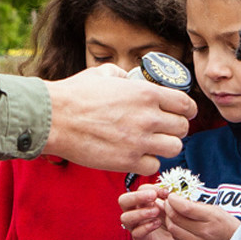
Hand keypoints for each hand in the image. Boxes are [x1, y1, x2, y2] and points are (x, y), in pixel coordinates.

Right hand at [43, 66, 195, 174]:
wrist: (54, 118)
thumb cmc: (75, 94)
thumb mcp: (103, 74)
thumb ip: (124, 76)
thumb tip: (130, 78)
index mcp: (146, 93)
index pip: (185, 104)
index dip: (186, 110)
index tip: (183, 114)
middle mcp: (148, 117)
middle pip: (183, 128)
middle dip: (175, 129)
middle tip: (163, 130)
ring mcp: (140, 140)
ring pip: (174, 148)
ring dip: (165, 147)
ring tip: (152, 144)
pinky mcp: (128, 161)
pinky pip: (154, 165)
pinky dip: (148, 161)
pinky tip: (137, 155)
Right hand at [118, 186, 179, 239]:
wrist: (176, 238)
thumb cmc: (171, 219)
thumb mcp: (170, 205)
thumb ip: (168, 197)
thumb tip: (168, 190)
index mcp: (142, 201)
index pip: (139, 189)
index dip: (152, 188)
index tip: (166, 192)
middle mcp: (134, 211)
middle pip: (123, 200)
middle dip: (137, 196)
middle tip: (153, 196)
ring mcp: (135, 226)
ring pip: (125, 217)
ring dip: (140, 212)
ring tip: (156, 212)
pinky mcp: (140, 239)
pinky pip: (136, 233)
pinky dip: (146, 227)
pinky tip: (157, 223)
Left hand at [163, 194, 240, 239]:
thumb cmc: (229, 227)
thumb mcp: (218, 211)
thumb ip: (198, 206)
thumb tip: (179, 201)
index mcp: (212, 218)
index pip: (185, 207)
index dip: (173, 200)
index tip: (171, 196)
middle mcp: (204, 232)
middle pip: (176, 218)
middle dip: (168, 208)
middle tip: (168, 203)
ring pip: (173, 230)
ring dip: (169, 219)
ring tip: (171, 213)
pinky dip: (174, 230)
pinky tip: (177, 225)